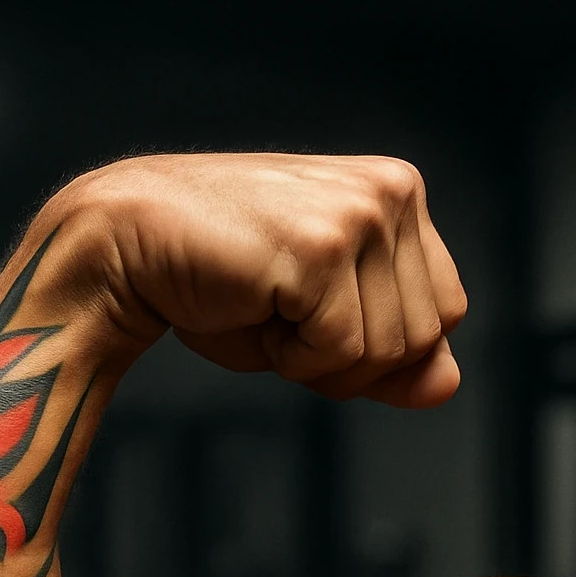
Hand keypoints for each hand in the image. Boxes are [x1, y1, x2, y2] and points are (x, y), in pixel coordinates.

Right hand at [55, 152, 466, 408]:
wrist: (128, 247)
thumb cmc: (218, 283)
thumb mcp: (320, 325)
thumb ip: (389, 353)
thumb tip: (446, 385)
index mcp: (399, 195)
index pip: (445, 312)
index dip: (382, 346)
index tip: (313, 318)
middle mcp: (394, 192)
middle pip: (425, 337)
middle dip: (353, 360)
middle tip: (284, 317)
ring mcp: (362, 214)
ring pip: (387, 351)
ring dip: (318, 361)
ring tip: (267, 309)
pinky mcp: (324, 247)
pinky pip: (341, 351)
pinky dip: (292, 359)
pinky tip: (255, 310)